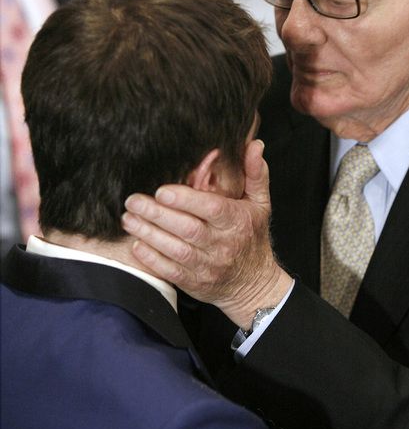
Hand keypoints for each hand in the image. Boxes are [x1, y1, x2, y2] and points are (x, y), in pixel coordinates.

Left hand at [121, 139, 292, 327]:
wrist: (253, 284)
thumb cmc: (252, 238)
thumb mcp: (260, 204)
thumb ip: (255, 174)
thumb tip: (255, 145)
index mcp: (236, 222)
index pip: (211, 209)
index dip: (184, 200)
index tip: (161, 190)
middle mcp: (222, 245)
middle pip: (187, 229)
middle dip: (157, 214)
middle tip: (133, 200)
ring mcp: (207, 266)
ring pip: (175, 250)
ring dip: (148, 234)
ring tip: (128, 218)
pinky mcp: (194, 282)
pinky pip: (170, 271)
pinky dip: (151, 259)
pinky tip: (137, 244)